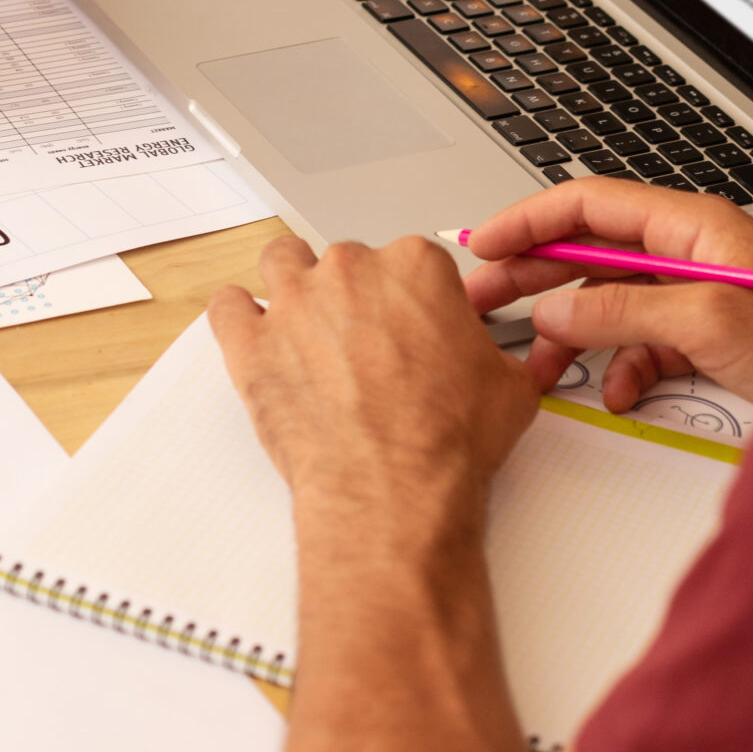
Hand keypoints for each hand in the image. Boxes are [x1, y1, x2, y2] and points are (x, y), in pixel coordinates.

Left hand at [210, 235, 538, 563]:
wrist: (393, 490)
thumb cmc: (445, 441)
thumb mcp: (512, 388)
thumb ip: (511, 355)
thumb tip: (526, 356)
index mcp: (414, 267)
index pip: (409, 261)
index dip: (411, 299)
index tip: (412, 326)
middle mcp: (351, 270)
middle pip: (346, 261)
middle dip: (354, 297)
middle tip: (365, 345)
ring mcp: (295, 302)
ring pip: (281, 262)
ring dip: (291, 286)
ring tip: (304, 325)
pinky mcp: (252, 343)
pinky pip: (227, 306)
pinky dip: (236, 316)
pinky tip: (251, 334)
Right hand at [458, 178, 752, 412]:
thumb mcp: (712, 321)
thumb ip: (625, 311)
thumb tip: (554, 308)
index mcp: (692, 225)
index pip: (590, 204)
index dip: (530, 220)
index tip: (484, 244)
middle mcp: (690, 251)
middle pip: (589, 252)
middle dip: (534, 277)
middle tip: (484, 301)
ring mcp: (697, 294)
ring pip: (608, 302)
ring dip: (572, 333)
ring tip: (539, 364)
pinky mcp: (707, 336)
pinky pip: (641, 343)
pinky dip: (620, 367)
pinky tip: (616, 391)